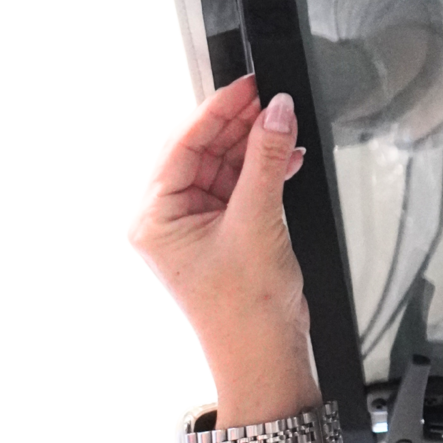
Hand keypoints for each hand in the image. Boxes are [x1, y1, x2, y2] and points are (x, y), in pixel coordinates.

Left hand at [125, 76, 314, 422]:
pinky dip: (265, 169)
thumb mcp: (256, 221)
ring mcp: (197, 226)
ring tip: (285, 125)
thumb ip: (267, 158)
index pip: (182, 145)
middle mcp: (169, 220)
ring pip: (226, 165)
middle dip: (240, 125)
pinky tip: (287, 157)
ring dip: (257, 146)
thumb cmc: (244, 310)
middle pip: (203, 151)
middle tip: (272, 98)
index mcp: (155, 219)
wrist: (266, 357)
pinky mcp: (224, 232)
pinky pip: (240, 185)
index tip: (248, 85)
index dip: (216, 110)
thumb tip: (276, 110)